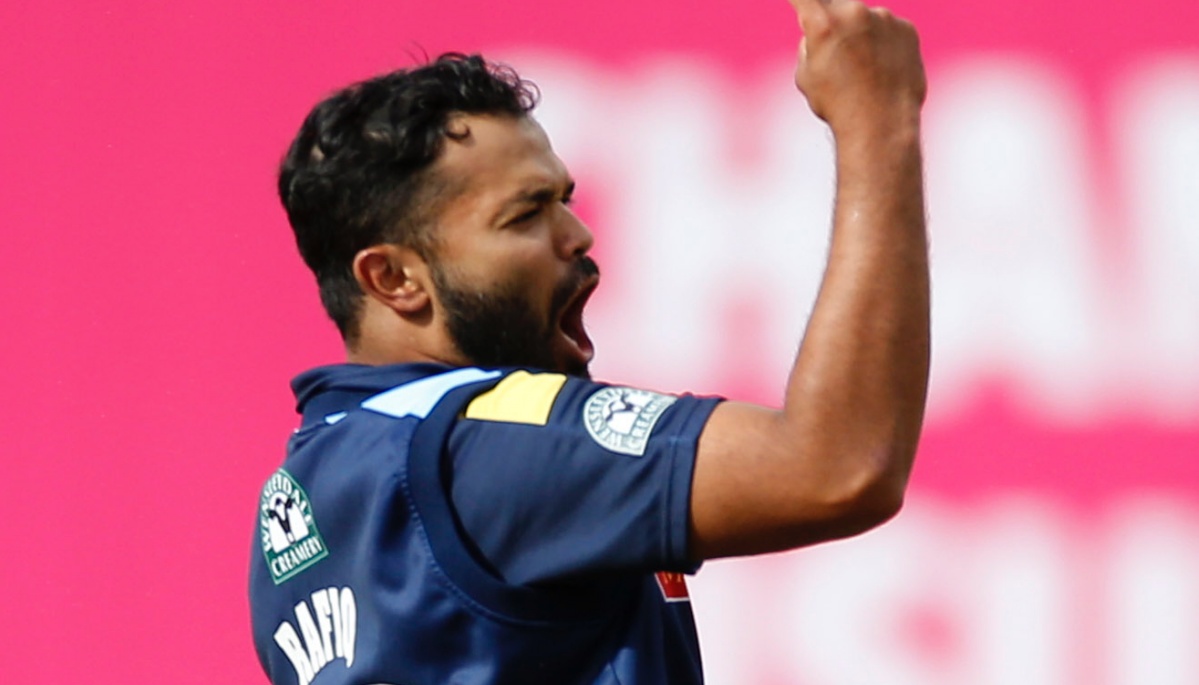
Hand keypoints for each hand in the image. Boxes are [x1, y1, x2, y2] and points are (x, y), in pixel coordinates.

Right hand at [787, 0, 925, 134]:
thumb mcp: (807, 76)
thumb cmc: (838, 105)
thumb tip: (820, 32)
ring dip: (861, 36)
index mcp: (823, 24)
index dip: (800, 0)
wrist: (882, 124)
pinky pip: (888, 30)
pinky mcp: (907, 28)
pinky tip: (883, 72)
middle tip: (836, 55)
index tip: (802, 3)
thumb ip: (810, 44)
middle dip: (833, 23)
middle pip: (836, 7)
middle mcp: (854, 13)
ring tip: (864, 73)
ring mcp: (884, 18)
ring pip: (864, 20)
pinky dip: (884, 45)